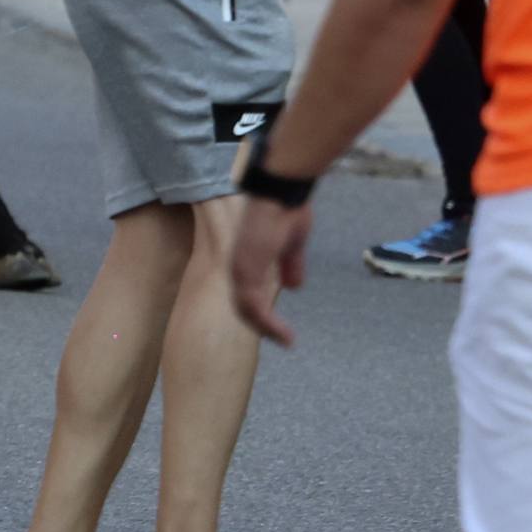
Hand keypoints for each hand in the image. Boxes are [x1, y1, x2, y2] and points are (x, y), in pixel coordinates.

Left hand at [227, 195, 314, 347]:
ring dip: (267, 328)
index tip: (279, 326)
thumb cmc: (287, 209)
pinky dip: (268, 323)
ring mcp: (240, 269)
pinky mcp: (247, 270)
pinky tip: (283, 332)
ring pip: (247, 311)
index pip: (247, 295)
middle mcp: (237, 267)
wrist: (282, 191)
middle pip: (244, 307)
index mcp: (246, 259)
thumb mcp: (293, 245)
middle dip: (263, 326)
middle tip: (283, 339)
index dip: (261, 312)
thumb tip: (293, 286)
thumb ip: (291, 266)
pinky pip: (254, 306)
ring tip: (287, 340)